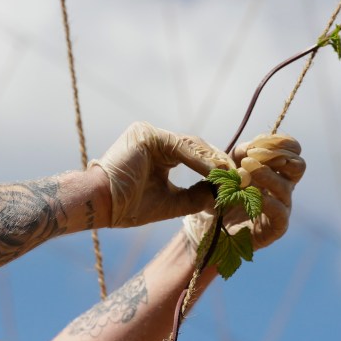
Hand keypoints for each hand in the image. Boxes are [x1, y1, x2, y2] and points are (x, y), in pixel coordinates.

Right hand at [90, 122, 233, 227]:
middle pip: (194, 147)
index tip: (234, 183)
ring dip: (212, 162)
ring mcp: (148, 133)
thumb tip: (221, 196)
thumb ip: (194, 196)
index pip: (193, 155)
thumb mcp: (169, 202)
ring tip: (231, 177)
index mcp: (156, 152)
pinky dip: (199, 160)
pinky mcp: (146, 135)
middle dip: (217, 163)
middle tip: (239, 179)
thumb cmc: (127, 207)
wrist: (100, 205)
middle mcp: (153, 139)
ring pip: (190, 145)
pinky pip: (180, 146)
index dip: (214, 168)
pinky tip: (216, 172)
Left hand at [183, 133, 304, 249]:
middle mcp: (283, 188)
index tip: (255, 144)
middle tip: (252, 157)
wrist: (209, 227)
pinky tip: (251, 195)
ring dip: (265, 175)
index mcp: (276, 170)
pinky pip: (279, 213)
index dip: (278, 143)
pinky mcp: (275, 229)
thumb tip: (250, 148)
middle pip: (299, 165)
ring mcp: (281, 208)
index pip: (292, 150)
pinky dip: (267, 201)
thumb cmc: (220, 194)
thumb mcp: (228, 167)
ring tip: (244, 171)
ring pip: (285, 187)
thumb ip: (239, 154)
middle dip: (277, 156)